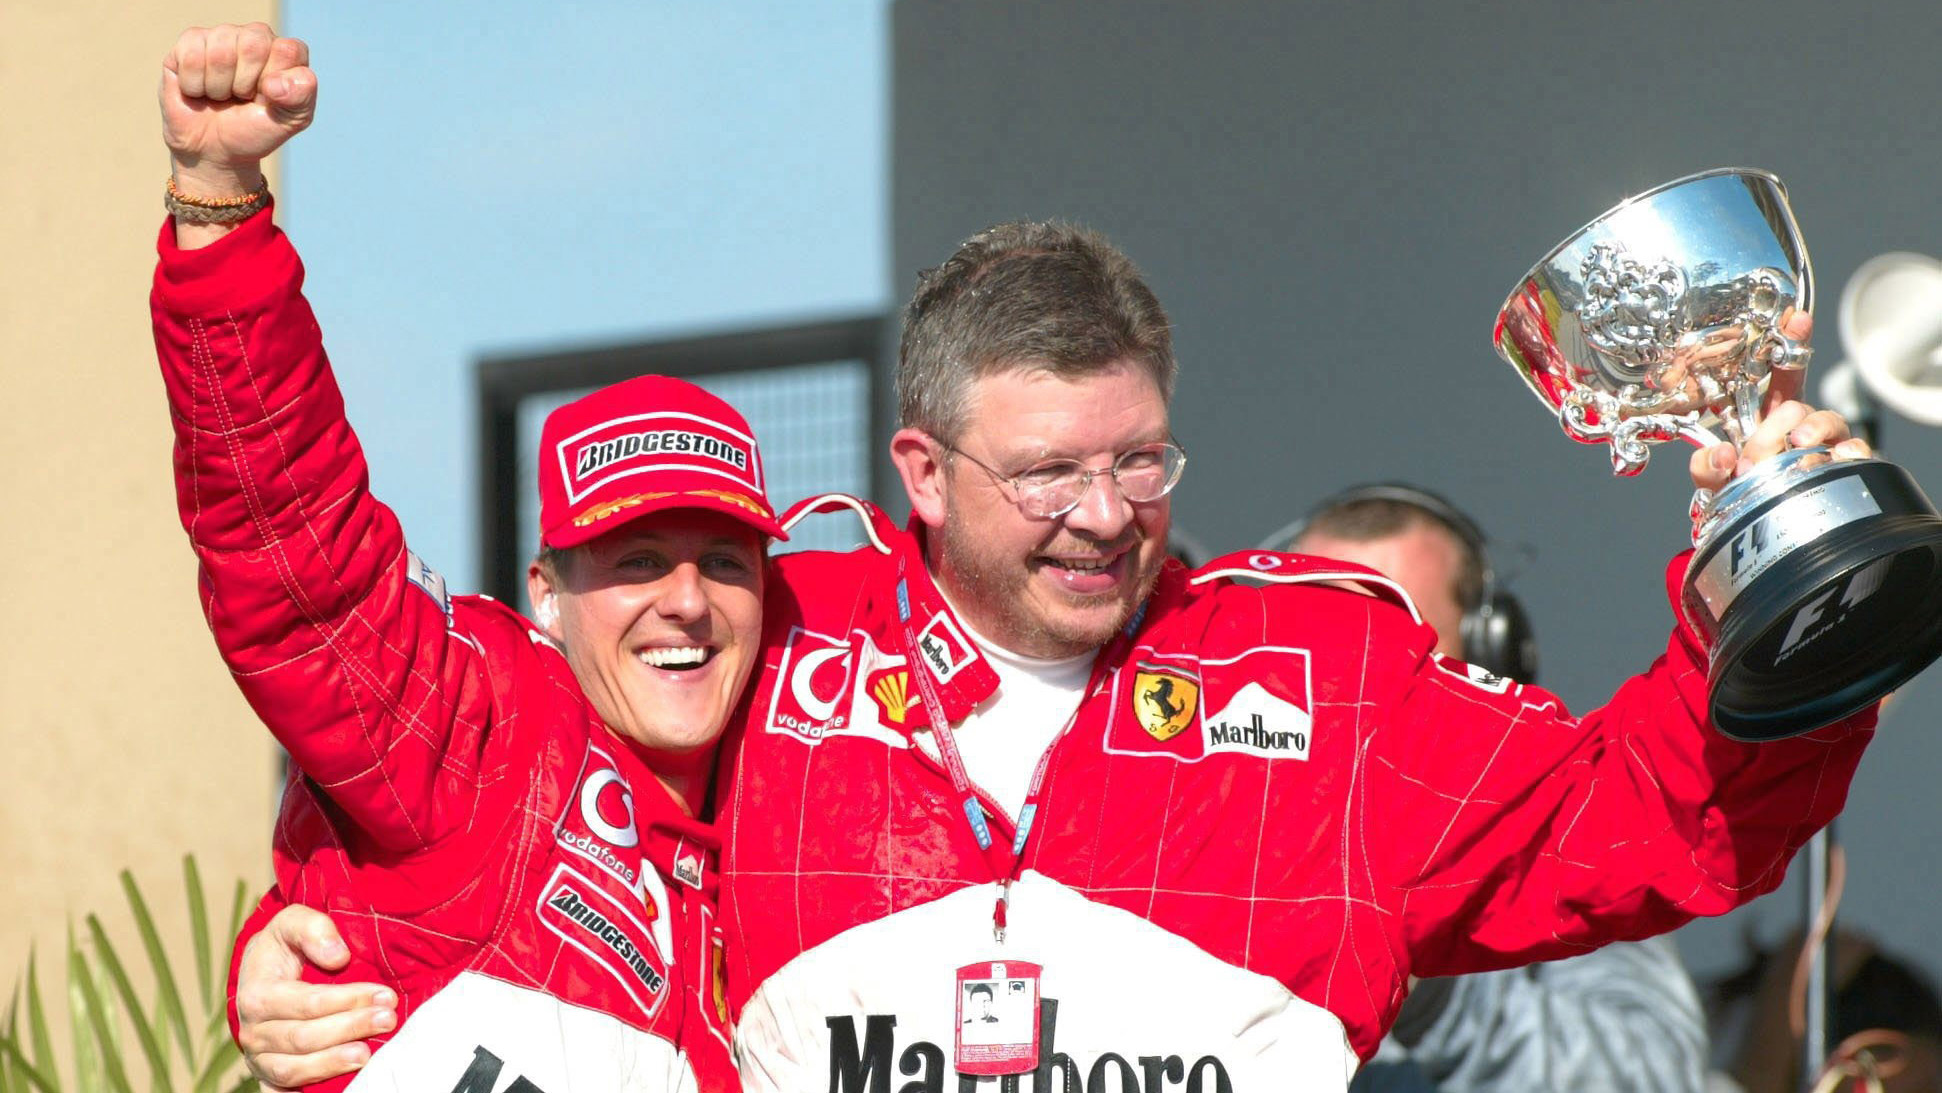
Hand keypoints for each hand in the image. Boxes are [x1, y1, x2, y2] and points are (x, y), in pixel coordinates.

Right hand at [160, 23, 314, 197]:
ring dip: (219, 87)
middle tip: (242, 97)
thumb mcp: (288, 121)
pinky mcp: (189, 41)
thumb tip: (275, 83)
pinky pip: (192, 56)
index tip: (270, 99)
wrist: (212, 149)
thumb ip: (300, 98)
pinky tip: (198, 90)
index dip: (277, 82)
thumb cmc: (253, 130)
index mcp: (286, 53)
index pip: (289, 50)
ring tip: (220, 95)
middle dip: (245, 84)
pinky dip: (195, 85)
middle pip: (253, 45)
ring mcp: (221, 36)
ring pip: (221, 52)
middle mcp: (255, 37)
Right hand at [235, 905, 394, 1090]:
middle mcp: (253, 1031)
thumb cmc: (284, 947)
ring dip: (333, 1064)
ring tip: (367, 1055)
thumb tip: (338, 956)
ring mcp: (259, 1058)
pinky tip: (341, 1085)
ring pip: (293, 1070)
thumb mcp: (293, 922)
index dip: (348, 1000)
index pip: (307, 1002)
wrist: (261, 975)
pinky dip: (307, 1091)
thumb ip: (313, 929)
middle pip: (303, 1037)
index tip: (386, 995)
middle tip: (388, 1019)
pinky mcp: (268, 1077)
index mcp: (257, 994)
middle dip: (350, 1028)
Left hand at [1689, 310, 1872, 493]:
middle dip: (1771, 429)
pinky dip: (1849, 453)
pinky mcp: (1844, 467)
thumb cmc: (1740, 492)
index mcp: (1769, 415)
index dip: (1789, 343)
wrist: (1759, 532)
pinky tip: (1838, 457)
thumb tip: (1720, 456)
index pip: (1781, 373)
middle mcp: (1801, 423)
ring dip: (1811, 430)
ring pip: (1828, 421)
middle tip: (1752, 459)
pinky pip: (1856, 452)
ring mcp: (1825, 444)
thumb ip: (1706, 466)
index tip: (1794, 319)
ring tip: (1796, 446)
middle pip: (1795, 404)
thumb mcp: (1713, 478)